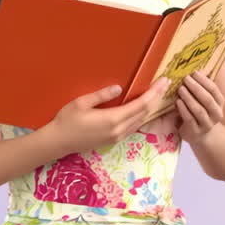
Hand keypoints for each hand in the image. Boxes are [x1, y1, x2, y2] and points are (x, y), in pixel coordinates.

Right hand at [46, 78, 170, 154]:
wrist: (58, 142)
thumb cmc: (66, 120)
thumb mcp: (81, 103)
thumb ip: (101, 95)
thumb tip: (119, 88)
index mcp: (112, 119)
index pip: (141, 104)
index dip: (154, 93)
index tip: (164, 82)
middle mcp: (119, 130)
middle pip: (145, 112)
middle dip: (157, 97)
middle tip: (166, 84)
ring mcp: (118, 136)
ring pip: (141, 120)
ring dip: (151, 106)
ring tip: (159, 93)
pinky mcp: (115, 139)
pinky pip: (134, 125)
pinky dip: (143, 114)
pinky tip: (145, 107)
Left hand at [176, 71, 224, 145]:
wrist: (201, 135)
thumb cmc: (200, 113)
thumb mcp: (203, 100)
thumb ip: (201, 88)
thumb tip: (192, 69)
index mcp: (220, 103)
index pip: (214, 90)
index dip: (204, 80)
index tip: (194, 72)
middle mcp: (216, 114)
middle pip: (208, 99)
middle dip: (196, 88)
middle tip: (185, 79)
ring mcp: (207, 124)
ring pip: (199, 110)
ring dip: (189, 98)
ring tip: (180, 89)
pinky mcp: (196, 132)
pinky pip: (190, 119)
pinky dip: (183, 109)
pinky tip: (178, 102)